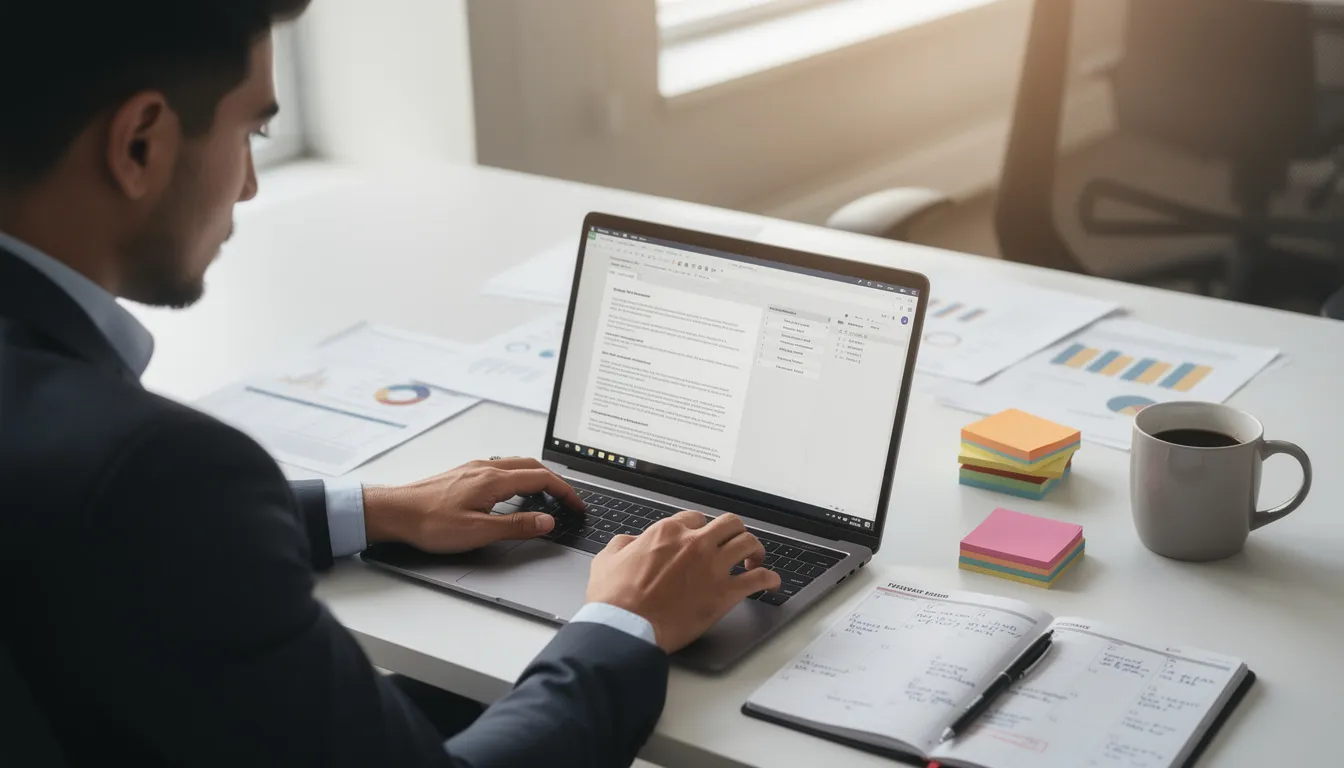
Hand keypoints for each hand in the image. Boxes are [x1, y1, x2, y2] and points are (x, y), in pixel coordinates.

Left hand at [362, 458, 583, 552]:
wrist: (393, 512)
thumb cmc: (429, 523)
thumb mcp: (478, 532)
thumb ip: (516, 526)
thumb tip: (547, 521)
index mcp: (493, 480)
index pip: (541, 479)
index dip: (564, 492)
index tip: (577, 505)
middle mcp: (485, 468)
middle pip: (531, 466)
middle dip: (554, 481)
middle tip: (567, 499)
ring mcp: (473, 468)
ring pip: (515, 465)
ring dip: (536, 476)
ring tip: (546, 495)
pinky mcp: (462, 473)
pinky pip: (500, 468)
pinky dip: (517, 477)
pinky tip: (511, 492)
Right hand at [586, 511, 780, 652]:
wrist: (627, 627)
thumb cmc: (615, 599)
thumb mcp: (607, 560)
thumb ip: (622, 545)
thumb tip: (630, 542)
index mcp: (666, 533)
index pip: (694, 519)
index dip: (700, 529)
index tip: (702, 539)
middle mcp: (694, 544)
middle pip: (729, 524)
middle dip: (733, 532)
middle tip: (733, 545)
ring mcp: (712, 567)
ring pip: (748, 543)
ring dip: (754, 550)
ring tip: (754, 560)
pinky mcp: (724, 593)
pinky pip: (758, 579)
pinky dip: (769, 579)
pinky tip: (771, 582)